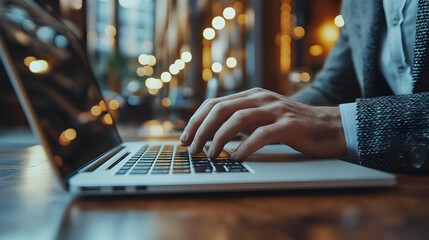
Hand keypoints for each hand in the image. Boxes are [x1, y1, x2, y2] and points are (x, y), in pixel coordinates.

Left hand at [180, 88, 346, 159]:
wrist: (329, 126)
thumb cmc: (292, 127)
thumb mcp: (262, 119)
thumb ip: (242, 123)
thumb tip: (213, 136)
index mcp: (251, 96)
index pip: (215, 104)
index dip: (196, 121)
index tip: (184, 138)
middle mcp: (261, 98)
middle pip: (221, 109)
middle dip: (201, 130)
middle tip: (191, 149)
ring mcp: (275, 110)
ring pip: (238, 119)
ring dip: (218, 139)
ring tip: (209, 155)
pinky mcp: (289, 125)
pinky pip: (262, 134)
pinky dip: (245, 147)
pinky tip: (235, 158)